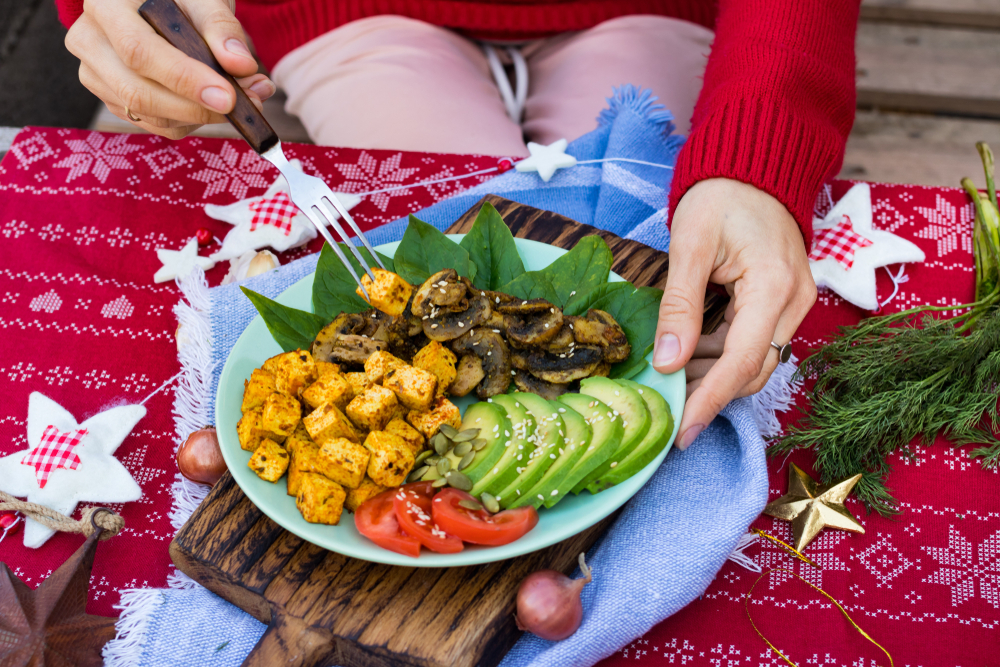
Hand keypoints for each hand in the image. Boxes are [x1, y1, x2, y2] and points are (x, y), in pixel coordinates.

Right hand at [66, 0, 275, 138]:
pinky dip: (194, 121)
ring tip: (247, 97)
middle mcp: (91, 42)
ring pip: (150, 115)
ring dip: (204, 116)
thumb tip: (241, 65)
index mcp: (105, 6)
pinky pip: (157, 124)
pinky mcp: (113, 99)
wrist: (153, 1)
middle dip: (199, 107)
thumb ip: (221, 27)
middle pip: (139, 93)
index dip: (185, 80)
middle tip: (248, 103)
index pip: (139, 52)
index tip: (228, 97)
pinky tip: (218, 103)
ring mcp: (97, 75)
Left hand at [653, 178, 816, 448]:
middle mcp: (793, 302)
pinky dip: (719, 355)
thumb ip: (679, 306)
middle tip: (665, 410)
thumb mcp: (688, 246)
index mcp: (773, 287)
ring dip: (711, 375)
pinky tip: (686, 357)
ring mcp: (793, 304)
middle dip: (709, 394)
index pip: (742, 362)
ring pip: (753, 360)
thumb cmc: (719, 197)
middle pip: (753, 370)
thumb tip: (667, 362)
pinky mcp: (782, 303)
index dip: (710, 402)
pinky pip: (752, 342)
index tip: (681, 433)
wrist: (751, 170)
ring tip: (668, 382)